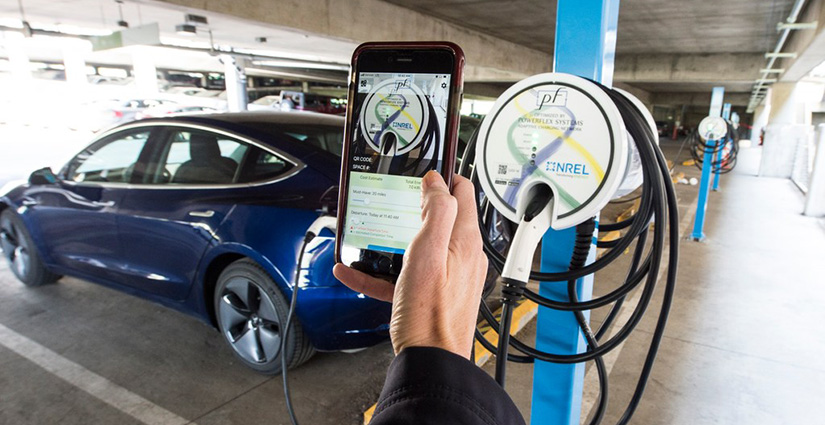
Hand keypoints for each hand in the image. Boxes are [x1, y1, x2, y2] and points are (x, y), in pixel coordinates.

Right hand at [333, 171, 486, 358]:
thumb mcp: (428, 253)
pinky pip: (405, 276)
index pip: (463, 193)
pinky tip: (354, 272)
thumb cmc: (430, 315)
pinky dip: (382, 272)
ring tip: (370, 234)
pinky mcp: (431, 295)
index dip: (444, 176)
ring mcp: (448, 276)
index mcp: (464, 241)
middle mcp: (461, 257)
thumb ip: (436, 212)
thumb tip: (437, 182)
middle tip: (394, 196)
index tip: (424, 168)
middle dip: (416, 205)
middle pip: (440, 218)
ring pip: (419, 247)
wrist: (430, 362)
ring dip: (394, 239)